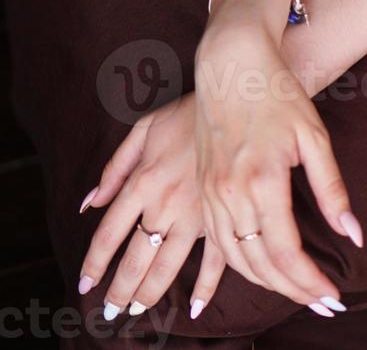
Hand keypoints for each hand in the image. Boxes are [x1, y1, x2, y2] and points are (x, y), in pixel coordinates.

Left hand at [77, 92, 249, 319]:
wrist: (236, 100)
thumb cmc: (188, 112)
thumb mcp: (144, 129)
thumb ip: (115, 168)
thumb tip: (88, 203)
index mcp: (144, 180)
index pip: (110, 233)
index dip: (95, 263)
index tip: (85, 284)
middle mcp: (167, 202)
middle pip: (136, 258)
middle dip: (120, 289)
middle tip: (111, 310)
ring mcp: (197, 212)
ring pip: (169, 265)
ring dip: (151, 293)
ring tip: (137, 311)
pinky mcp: (225, 215)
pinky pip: (214, 260)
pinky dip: (206, 286)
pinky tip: (194, 306)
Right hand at [194, 20, 361, 313]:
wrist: (231, 64)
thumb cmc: (276, 93)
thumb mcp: (313, 136)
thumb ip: (332, 189)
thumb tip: (353, 235)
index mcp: (261, 181)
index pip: (286, 252)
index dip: (310, 282)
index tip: (332, 296)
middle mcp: (229, 193)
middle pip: (259, 264)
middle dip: (293, 290)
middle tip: (321, 303)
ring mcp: (211, 193)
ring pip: (235, 259)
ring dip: (266, 282)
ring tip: (297, 292)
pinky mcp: (202, 189)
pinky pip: (217, 242)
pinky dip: (239, 264)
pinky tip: (258, 271)